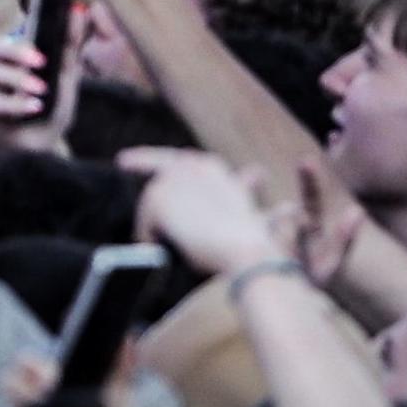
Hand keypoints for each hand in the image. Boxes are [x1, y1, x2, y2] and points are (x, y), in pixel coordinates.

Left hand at [123, 147, 285, 273]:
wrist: (246, 248)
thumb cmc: (255, 240)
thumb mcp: (252, 215)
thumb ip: (249, 200)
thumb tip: (283, 199)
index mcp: (212, 168)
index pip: (181, 159)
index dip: (159, 159)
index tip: (135, 157)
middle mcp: (191, 165)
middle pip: (157, 164)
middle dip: (140, 160)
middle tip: (123, 161)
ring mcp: (173, 178)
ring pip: (151, 202)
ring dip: (152, 223)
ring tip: (161, 241)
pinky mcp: (159, 196)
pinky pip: (144, 225)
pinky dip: (149, 238)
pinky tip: (161, 249)